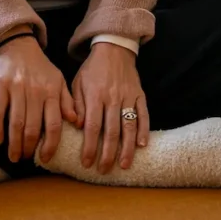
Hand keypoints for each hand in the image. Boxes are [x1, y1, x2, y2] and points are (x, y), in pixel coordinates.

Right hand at [0, 36, 76, 163]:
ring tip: (14, 156)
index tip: (46, 158)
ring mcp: (17, 89)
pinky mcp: (0, 86)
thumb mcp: (59, 81)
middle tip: (27, 158)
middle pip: (33, 127)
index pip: (54, 125)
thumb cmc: (41, 67)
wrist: (20, 45)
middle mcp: (35, 92)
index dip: (50, 145)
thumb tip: (76, 122)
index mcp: (52, 92)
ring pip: (16, 123)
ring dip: (14, 143)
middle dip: (29, 148)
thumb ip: (67, 101)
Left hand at [72, 43, 149, 173]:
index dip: (90, 147)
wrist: (113, 49)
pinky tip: (142, 145)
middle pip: (111, 131)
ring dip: (127, 148)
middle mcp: (113, 97)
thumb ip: (76, 104)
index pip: (93, 126)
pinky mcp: (140, 95)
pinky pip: (144, 115)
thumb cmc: (92, 69)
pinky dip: (144, 130)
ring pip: (129, 126)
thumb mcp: (77, 82)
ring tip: (124, 165)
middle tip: (103, 170)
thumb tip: (78, 126)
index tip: (87, 163)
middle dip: (108, 154)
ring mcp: (128, 96)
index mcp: (95, 95)